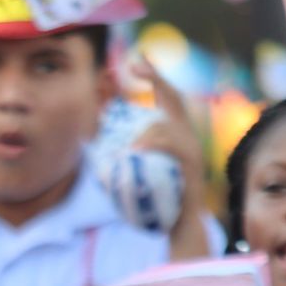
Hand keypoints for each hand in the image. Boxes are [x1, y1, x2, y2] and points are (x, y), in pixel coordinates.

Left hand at [129, 57, 210, 256]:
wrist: (177, 225)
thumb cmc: (154, 198)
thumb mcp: (134, 166)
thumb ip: (121, 146)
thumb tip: (93, 130)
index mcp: (174, 133)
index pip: (167, 96)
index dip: (154, 76)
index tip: (136, 60)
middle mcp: (187, 136)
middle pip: (174, 99)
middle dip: (157, 79)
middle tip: (135, 67)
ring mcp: (193, 150)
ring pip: (169, 126)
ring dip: (145, 128)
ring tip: (128, 141)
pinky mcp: (193, 166)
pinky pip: (174, 148)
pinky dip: (153, 145)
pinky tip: (136, 150)